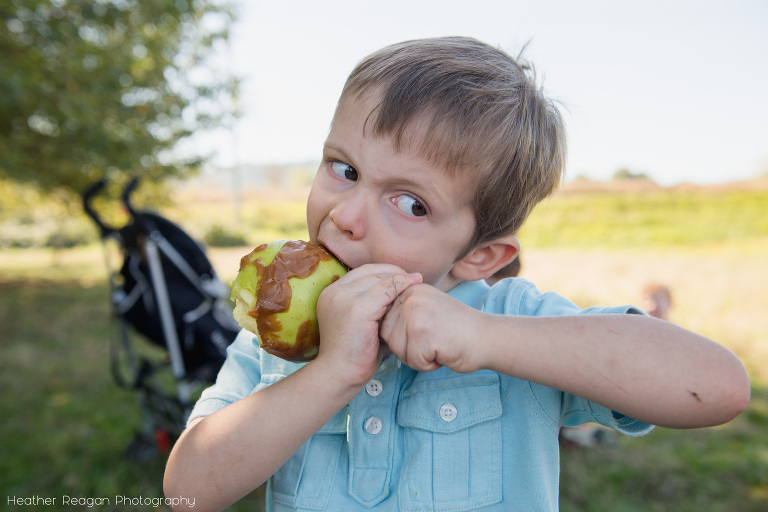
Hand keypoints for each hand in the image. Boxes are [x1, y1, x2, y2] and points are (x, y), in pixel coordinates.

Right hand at [314, 264, 421, 386]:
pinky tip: (415, 286)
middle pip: (370, 272)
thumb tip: (397, 293)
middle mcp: (334, 291)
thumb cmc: (354, 354)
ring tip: (417, 281)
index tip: (402, 277)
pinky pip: (386, 289)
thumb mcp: (360, 323)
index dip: (383, 272)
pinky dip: (402, 286)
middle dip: (394, 272)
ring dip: (400, 278)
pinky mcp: (358, 308)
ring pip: (378, 278)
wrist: (340, 375)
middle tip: (414, 277)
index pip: (361, 272)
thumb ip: (371, 306)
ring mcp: (344, 298)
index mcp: (331, 293)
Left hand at [380, 284, 485, 373]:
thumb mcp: (428, 308)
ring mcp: (416, 312)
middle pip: (387, 336)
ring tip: (439, 345)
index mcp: (410, 289)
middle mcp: (411, 296)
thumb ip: (404, 311)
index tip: (427, 332)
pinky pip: (412, 360)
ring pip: (398, 350)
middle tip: (434, 340)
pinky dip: (428, 364)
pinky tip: (444, 352)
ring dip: (417, 357)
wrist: (488, 337)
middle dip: (408, 348)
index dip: (404, 337)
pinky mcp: (423, 331)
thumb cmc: (457, 330)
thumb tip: (375, 322)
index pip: (384, 322)